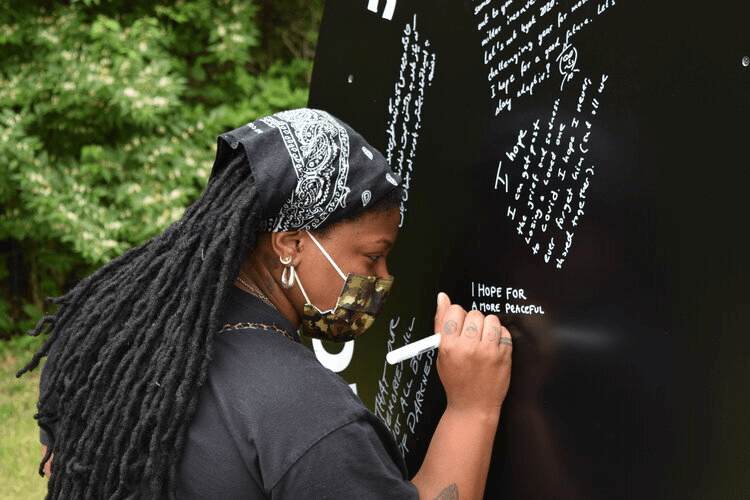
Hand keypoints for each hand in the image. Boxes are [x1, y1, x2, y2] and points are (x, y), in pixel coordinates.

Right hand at [434, 292, 512, 414]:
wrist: (473, 406)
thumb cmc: (456, 381)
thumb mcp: (441, 354)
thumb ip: (441, 324)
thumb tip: (442, 297)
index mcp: (449, 346)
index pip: (454, 311)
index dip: (456, 316)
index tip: (458, 324)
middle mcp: (468, 347)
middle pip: (473, 314)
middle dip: (472, 322)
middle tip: (470, 337)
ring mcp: (488, 352)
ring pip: (491, 319)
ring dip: (487, 327)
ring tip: (482, 341)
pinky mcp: (504, 356)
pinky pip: (504, 331)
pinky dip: (499, 336)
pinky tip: (492, 347)